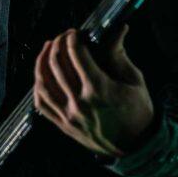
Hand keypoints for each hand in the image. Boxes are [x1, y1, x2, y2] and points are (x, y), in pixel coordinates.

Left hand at [33, 25, 154, 157]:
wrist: (136, 146)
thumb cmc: (138, 112)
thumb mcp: (134, 80)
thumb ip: (119, 55)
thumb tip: (117, 30)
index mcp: (99, 90)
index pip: (76, 54)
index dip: (73, 38)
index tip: (76, 32)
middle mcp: (80, 103)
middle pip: (58, 64)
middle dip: (58, 43)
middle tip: (64, 36)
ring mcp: (69, 116)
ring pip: (43, 82)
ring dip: (43, 60)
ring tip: (48, 48)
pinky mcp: (64, 126)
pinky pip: (41, 103)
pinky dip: (38, 85)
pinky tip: (42, 74)